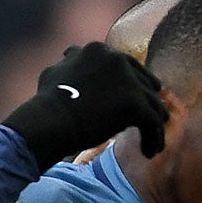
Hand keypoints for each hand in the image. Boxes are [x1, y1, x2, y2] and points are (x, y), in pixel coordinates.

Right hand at [2, 42, 167, 167]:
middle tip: (153, 120)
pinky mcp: (134, 103)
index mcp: (99, 50)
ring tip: (154, 142)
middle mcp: (116, 59)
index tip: (135, 101)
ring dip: (154, 123)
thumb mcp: (56, 71)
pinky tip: (148, 153)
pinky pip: (152, 122)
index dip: (134, 85)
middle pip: (145, 83)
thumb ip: (71, 62)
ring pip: (153, 104)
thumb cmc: (46, 103)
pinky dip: (153, 139)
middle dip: (149, 102)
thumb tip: (70, 53)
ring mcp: (127, 80)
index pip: (127, 67)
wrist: (47, 121)